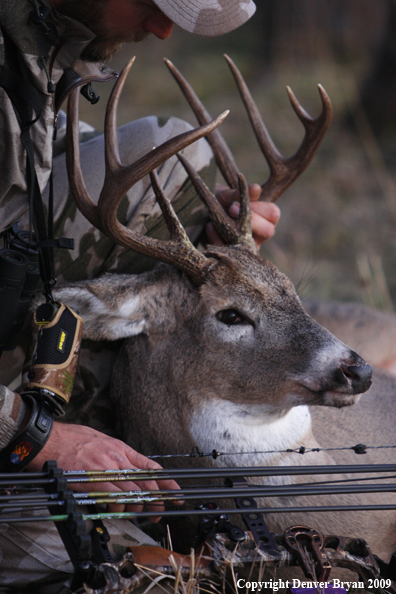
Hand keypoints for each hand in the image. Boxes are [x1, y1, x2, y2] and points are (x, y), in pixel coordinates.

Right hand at [27, 422, 180, 519]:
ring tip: (134, 512)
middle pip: (147, 483)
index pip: (150, 467)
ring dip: (137, 507)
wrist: (52, 440)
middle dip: (156, 500)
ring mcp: (107, 470)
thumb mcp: (101, 439)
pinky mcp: (95, 481)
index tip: (175, 492)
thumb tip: (124, 466)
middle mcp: (118, 459)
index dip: (166, 481)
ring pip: (133, 493)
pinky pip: (115, 498)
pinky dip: (119, 507)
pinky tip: (117, 510)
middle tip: (158, 511)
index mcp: (121, 449)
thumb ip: (115, 454)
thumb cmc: (72, 439)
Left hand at [206, 183, 280, 248]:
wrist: (199, 217)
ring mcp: (248, 248)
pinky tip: (209, 226)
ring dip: (236, 232)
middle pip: (268, 231)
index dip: (260, 207)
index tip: (241, 202)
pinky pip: (232, 254)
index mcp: (263, 217)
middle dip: (251, 220)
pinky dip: (218, 239)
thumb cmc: (218, 204)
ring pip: (254, 245)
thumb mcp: (226, 196)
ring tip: (217, 219)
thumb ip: (239, 193)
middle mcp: (259, 234)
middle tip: (232, 211)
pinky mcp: (234, 257)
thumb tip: (255, 189)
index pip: (273, 214)